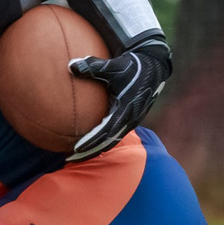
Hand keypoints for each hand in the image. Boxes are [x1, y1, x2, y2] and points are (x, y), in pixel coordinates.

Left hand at [67, 36, 173, 161]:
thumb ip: (92, 67)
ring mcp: (131, 120)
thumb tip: (71, 66)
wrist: (153, 66)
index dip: (91, 141)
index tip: (76, 148)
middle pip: (108, 142)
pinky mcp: (130, 118)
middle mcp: (130, 118)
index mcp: (126, 108)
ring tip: (77, 156)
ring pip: (112, 140)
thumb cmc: (132, 66)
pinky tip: (89, 142)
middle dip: (90, 151)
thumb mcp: (113, 66)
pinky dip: (102, 141)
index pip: (106, 131)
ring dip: (96, 148)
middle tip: (70, 158)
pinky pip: (115, 134)